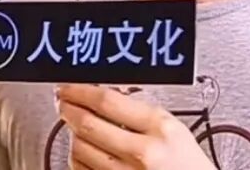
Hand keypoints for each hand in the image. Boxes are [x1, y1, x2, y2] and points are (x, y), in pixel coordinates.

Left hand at [56, 83, 214, 169]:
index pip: (107, 101)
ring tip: (78, 127)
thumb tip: (100, 96)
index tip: (68, 87)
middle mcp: (143, 153)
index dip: (79, 91)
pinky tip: (85, 151)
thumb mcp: (173, 127)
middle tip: (62, 102)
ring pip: (80, 148)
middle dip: (67, 109)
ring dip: (73, 134)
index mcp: (160, 128)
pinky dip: (78, 158)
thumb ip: (139, 111)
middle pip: (87, 124)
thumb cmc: (187, 164)